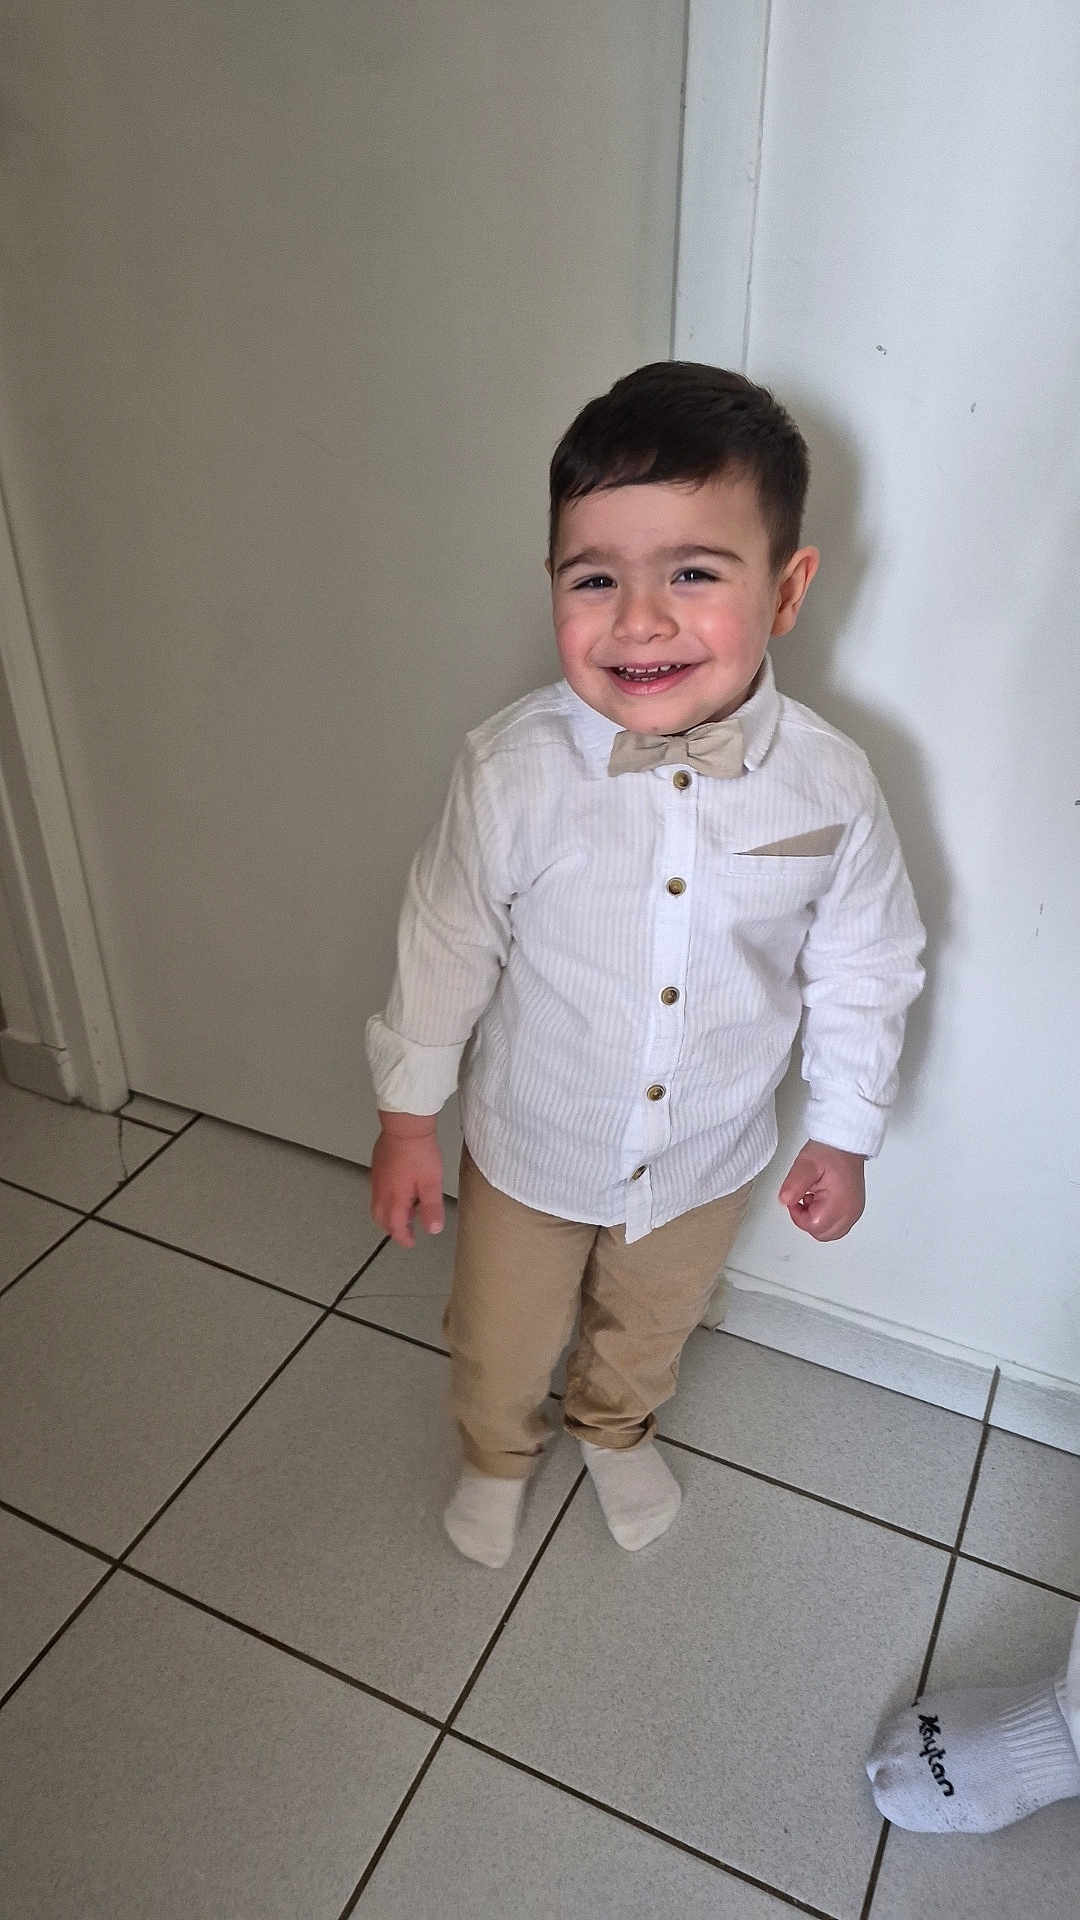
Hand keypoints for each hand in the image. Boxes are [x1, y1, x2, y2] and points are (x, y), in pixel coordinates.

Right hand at [371, 1115, 444, 1248]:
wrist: (405, 1126)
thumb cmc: (419, 1152)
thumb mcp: (431, 1183)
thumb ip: (431, 1208)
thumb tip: (432, 1229)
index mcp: (394, 1199)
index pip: (395, 1227)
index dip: (403, 1238)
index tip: (411, 1242)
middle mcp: (381, 1191)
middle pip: (381, 1219)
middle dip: (393, 1228)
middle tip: (407, 1229)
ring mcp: (377, 1179)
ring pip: (377, 1205)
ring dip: (389, 1213)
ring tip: (407, 1209)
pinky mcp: (377, 1167)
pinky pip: (377, 1190)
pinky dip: (386, 1199)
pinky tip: (400, 1189)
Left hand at [778, 1140, 865, 1240]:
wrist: (845, 1142)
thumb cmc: (830, 1151)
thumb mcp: (806, 1165)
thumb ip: (794, 1184)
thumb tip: (785, 1201)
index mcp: (841, 1204)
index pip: (814, 1226)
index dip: (798, 1216)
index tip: (795, 1199)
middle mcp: (851, 1211)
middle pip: (823, 1234)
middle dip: (807, 1220)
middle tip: (802, 1199)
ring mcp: (854, 1210)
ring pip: (831, 1232)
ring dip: (817, 1220)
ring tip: (813, 1198)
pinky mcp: (854, 1207)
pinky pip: (838, 1223)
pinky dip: (826, 1217)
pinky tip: (821, 1199)